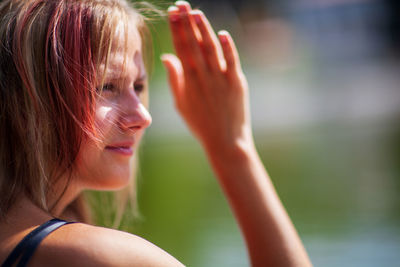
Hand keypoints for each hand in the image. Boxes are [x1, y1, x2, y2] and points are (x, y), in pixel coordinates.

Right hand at [162, 1, 252, 152]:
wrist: (224, 141)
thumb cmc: (200, 123)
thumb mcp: (181, 103)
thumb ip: (174, 78)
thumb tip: (167, 56)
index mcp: (188, 80)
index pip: (181, 48)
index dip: (176, 29)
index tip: (172, 12)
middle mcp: (203, 76)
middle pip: (193, 44)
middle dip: (187, 22)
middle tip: (181, 4)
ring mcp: (221, 79)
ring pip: (211, 49)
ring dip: (204, 29)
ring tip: (196, 12)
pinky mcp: (236, 83)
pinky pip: (232, 61)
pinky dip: (228, 47)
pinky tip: (222, 33)